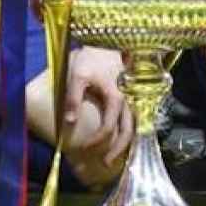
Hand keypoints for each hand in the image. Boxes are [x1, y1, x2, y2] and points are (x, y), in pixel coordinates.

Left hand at [60, 47, 132, 185]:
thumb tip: (69, 122)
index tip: (85, 148)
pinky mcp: (134, 97)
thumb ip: (74, 97)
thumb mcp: (78, 74)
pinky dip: (130, 132)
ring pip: (135, 126)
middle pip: (128, 131)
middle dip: (118, 150)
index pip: (109, 127)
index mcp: (116, 97)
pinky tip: (122, 140)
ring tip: (116, 156)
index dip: (97, 141)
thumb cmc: (91, 59)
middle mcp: (129, 100)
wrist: (107, 42)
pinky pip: (135, 119)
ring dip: (127, 143)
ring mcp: (134, 99)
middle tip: (105, 163)